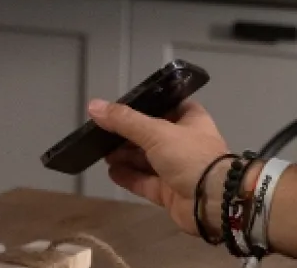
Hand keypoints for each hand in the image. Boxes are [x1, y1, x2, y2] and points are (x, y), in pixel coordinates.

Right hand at [88, 98, 228, 234]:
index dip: (145, 105)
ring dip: (125, 156)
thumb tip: (93, 106)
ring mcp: (177, 168)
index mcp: (190, 121)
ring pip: (146, 158)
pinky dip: (128, 176)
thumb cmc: (190, 156)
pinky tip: (110, 171)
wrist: (214, 202)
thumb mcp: (155, 131)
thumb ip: (123, 120)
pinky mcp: (169, 191)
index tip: (121, 107)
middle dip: (127, 134)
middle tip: (102, 131)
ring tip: (102, 152)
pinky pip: (144, 181)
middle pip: (150, 134)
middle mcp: (184, 143)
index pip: (167, 106)